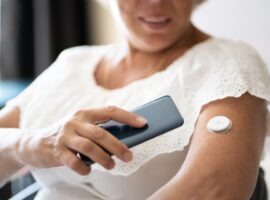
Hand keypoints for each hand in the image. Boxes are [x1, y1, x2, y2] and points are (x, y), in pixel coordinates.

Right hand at [16, 106, 146, 174]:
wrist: (34, 142)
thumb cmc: (68, 135)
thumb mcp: (82, 127)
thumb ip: (99, 130)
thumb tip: (125, 140)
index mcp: (85, 113)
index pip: (110, 111)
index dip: (128, 117)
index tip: (143, 123)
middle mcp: (75, 121)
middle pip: (101, 133)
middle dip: (118, 146)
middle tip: (129, 156)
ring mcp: (65, 135)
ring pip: (89, 147)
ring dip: (104, 158)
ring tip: (112, 166)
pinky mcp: (56, 150)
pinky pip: (73, 161)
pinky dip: (83, 168)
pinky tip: (88, 171)